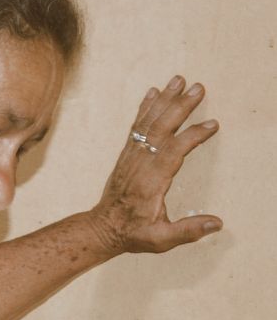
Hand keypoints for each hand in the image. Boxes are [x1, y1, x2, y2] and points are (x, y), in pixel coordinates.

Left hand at [88, 75, 221, 253]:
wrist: (103, 228)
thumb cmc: (133, 234)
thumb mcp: (159, 240)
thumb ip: (186, 231)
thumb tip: (216, 223)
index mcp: (150, 184)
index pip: (172, 153)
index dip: (191, 137)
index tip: (211, 124)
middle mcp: (139, 167)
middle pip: (159, 131)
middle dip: (179, 108)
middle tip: (198, 87)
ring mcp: (131, 158)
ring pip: (147, 125)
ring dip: (164, 101)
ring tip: (179, 79)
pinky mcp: (126, 155)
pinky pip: (136, 128)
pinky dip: (145, 109)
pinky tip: (154, 92)